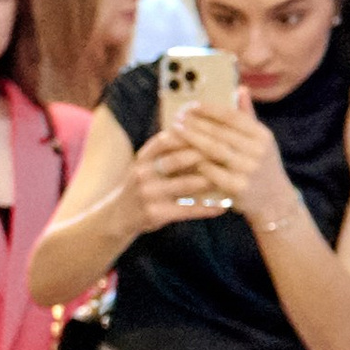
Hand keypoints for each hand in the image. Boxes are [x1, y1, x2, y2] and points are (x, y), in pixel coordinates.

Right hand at [126, 116, 238, 234]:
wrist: (118, 218)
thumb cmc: (143, 186)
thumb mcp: (147, 165)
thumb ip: (168, 151)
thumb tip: (202, 132)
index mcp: (143, 158)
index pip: (166, 139)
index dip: (190, 134)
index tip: (214, 131)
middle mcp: (143, 173)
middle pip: (177, 159)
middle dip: (205, 155)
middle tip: (230, 153)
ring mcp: (149, 194)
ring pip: (185, 184)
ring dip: (210, 181)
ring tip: (231, 177)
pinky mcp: (155, 214)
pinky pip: (187, 210)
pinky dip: (207, 208)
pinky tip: (223, 207)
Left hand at [174, 95, 288, 232]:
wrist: (274, 200)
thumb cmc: (262, 166)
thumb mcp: (261, 140)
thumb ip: (248, 116)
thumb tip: (240, 88)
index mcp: (262, 135)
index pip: (233, 116)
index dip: (210, 110)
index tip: (191, 105)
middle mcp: (258, 150)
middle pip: (220, 132)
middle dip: (196, 123)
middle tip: (177, 117)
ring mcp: (248, 169)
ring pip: (214, 150)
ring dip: (192, 139)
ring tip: (175, 132)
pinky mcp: (238, 187)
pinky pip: (212, 171)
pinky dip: (196, 162)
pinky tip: (182, 156)